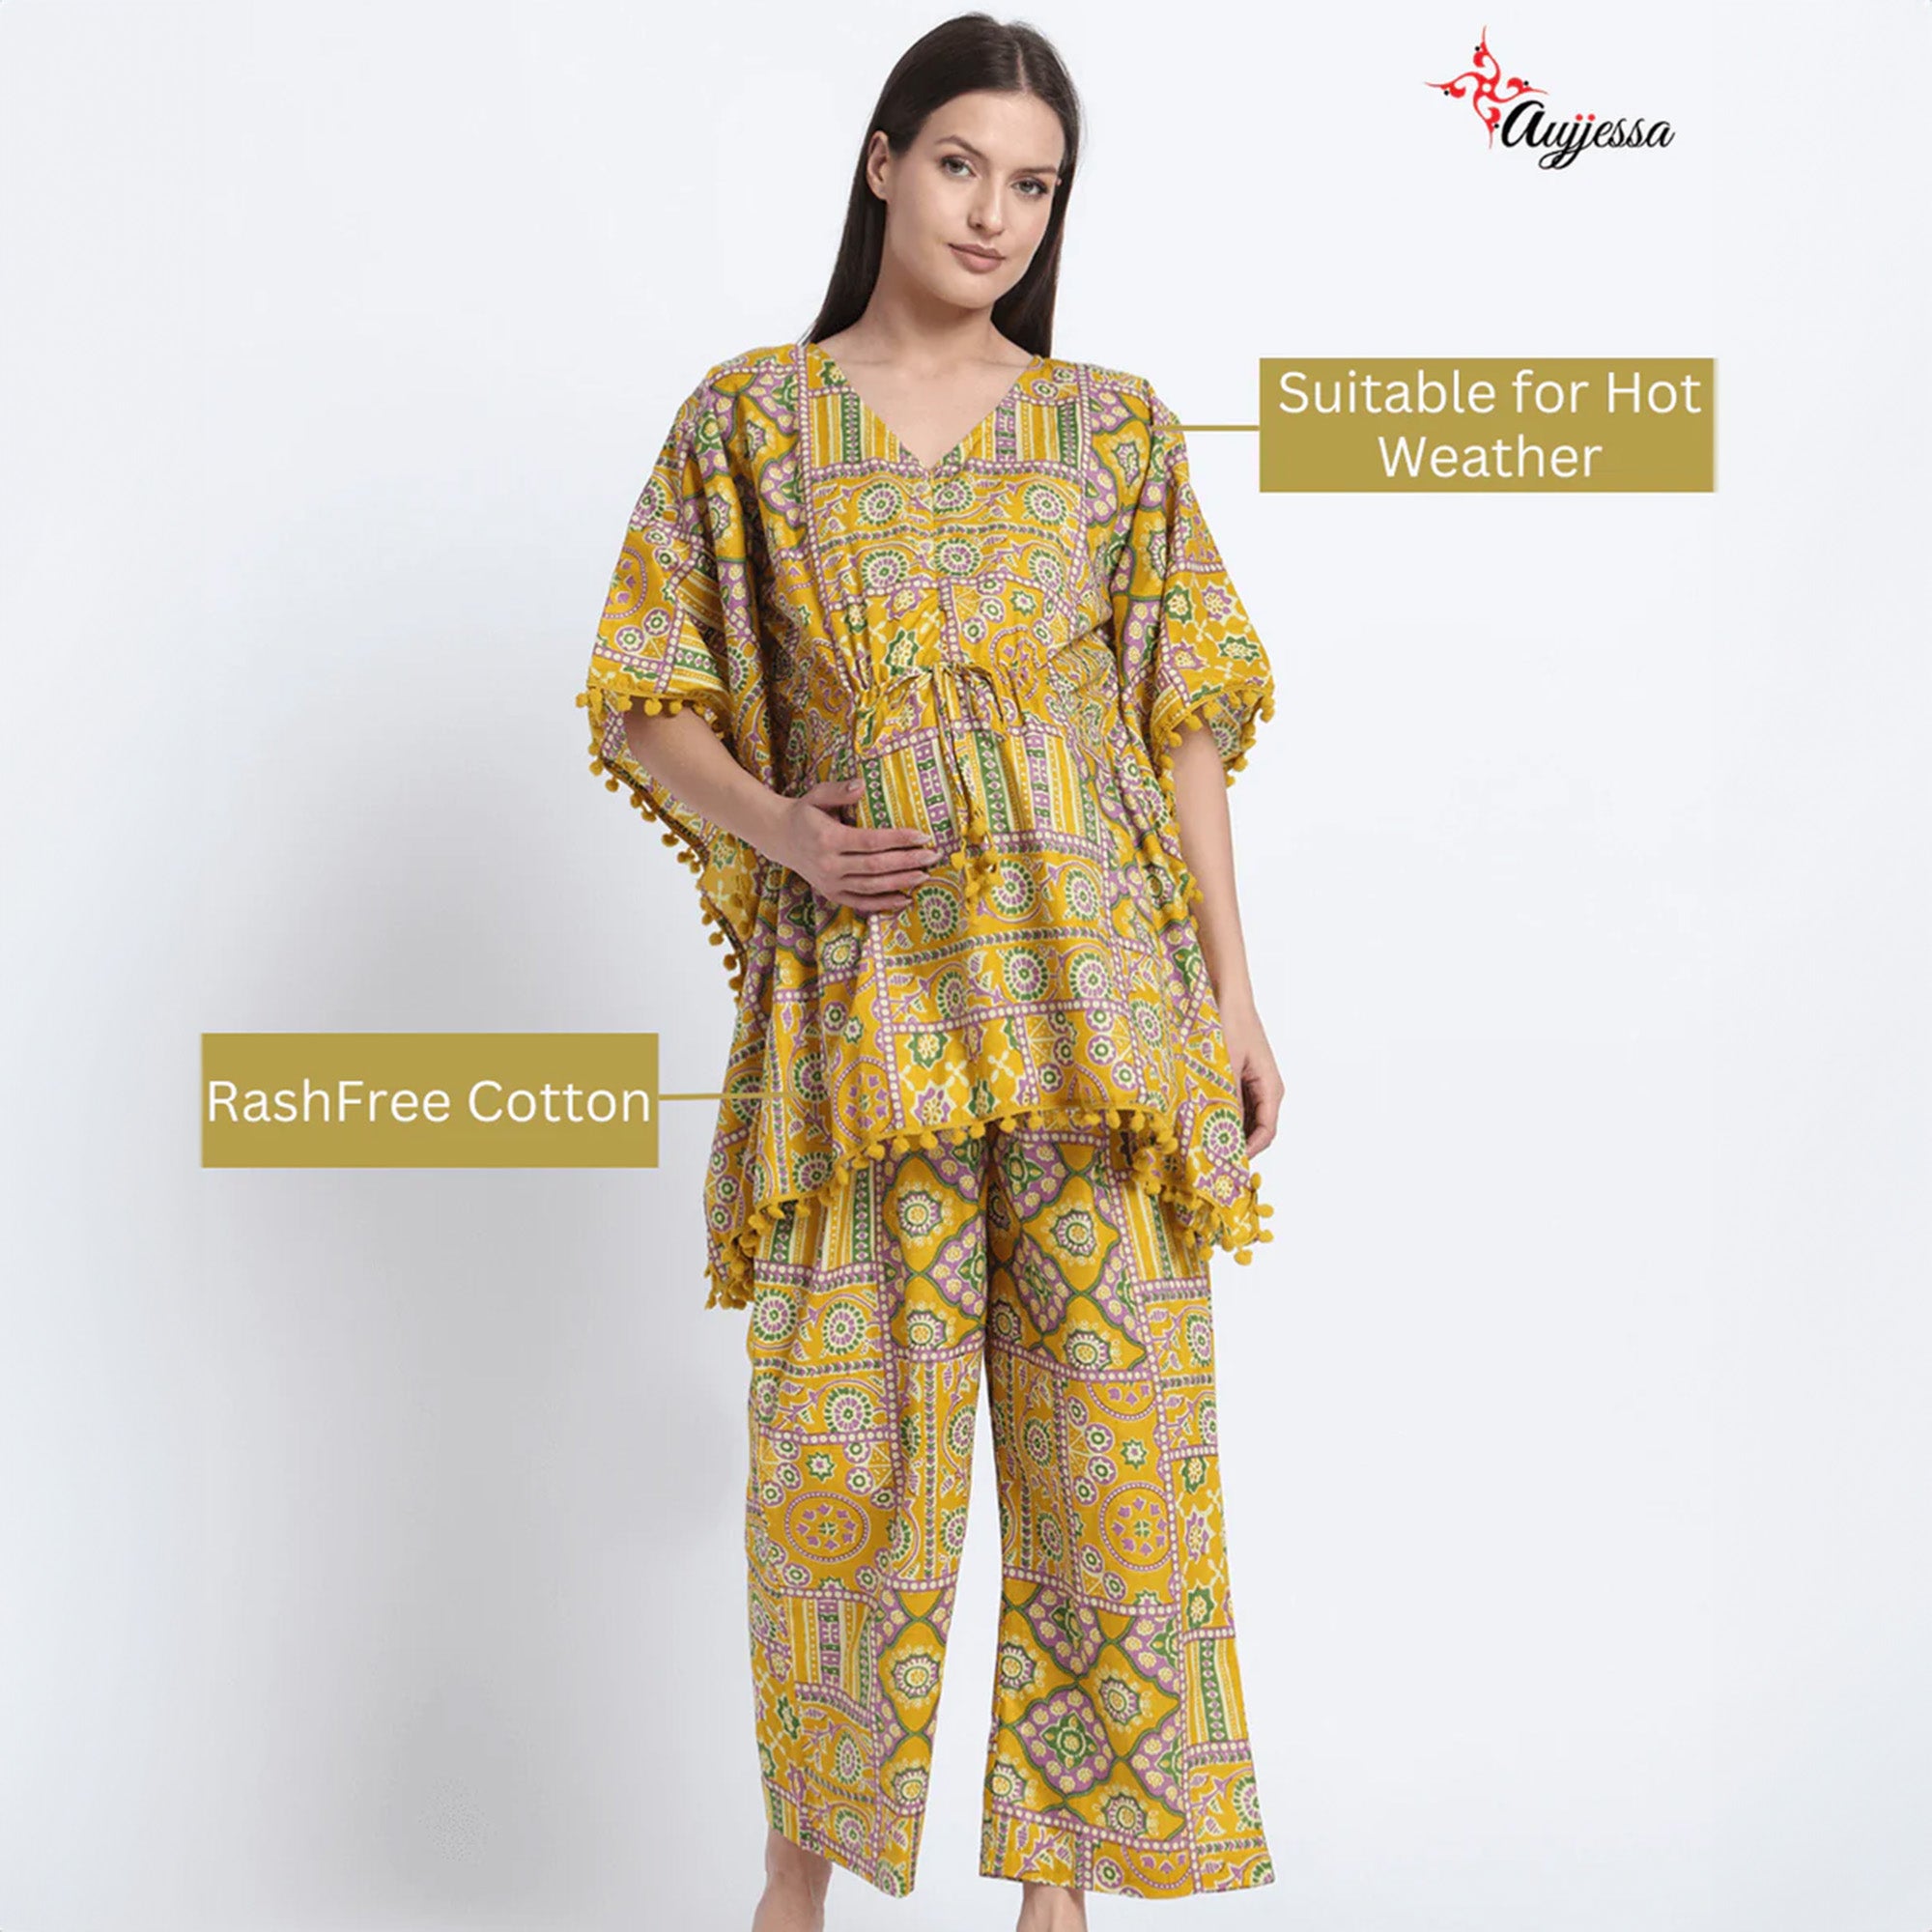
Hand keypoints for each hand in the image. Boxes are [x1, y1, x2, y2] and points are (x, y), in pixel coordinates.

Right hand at [769, 778, 942, 914]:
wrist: (780, 837)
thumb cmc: (805, 813)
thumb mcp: (818, 795)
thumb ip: (840, 790)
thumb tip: (862, 785)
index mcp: (828, 839)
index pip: (871, 841)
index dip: (899, 840)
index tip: (923, 836)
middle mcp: (829, 865)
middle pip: (876, 867)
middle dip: (907, 862)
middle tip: (933, 856)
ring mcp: (830, 883)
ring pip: (872, 887)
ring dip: (901, 883)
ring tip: (925, 875)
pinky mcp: (831, 893)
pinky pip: (861, 902)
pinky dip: (884, 903)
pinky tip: (905, 899)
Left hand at [1219, 998, 1282, 1157]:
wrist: (1227, 994)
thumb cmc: (1230, 1023)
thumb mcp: (1226, 1065)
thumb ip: (1227, 1099)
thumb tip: (1223, 1132)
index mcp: (1271, 1088)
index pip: (1266, 1132)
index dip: (1249, 1152)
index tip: (1227, 1163)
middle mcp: (1266, 1089)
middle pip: (1255, 1130)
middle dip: (1235, 1145)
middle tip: (1209, 1158)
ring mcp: (1254, 1084)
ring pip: (1244, 1119)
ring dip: (1227, 1131)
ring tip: (1203, 1142)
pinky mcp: (1240, 1077)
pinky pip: (1234, 1105)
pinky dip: (1222, 1114)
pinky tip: (1202, 1119)